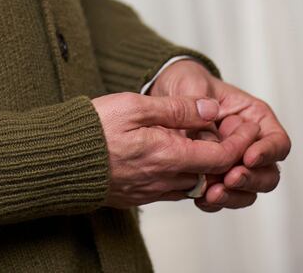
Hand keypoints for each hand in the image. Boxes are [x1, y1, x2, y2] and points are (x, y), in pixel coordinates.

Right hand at [89, 93, 259, 208]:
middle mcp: (165, 180)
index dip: (239, 142)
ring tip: (201, 143)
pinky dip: (182, 175)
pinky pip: (172, 190)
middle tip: (228, 133)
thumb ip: (176, 108)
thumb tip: (211, 109)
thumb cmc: (91, 129)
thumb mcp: (134, 106)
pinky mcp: (138, 197)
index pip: (222, 156)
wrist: (57, 160)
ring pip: (193, 183)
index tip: (245, 126)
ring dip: (203, 167)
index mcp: (169, 155)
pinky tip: (172, 157)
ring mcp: (152, 191)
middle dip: (225, 155)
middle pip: (211, 173)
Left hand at [148, 60, 291, 211]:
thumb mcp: (193, 87)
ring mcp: (234, 164)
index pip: (278, 142)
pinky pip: (224, 196)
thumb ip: (203, 113)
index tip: (248, 157)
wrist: (164, 91)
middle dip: (251, 179)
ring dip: (235, 195)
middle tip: (230, 178)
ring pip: (250, 190)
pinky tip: (201, 198)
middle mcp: (250, 145)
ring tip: (213, 193)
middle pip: (269, 173)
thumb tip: (211, 141)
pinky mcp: (215, 177)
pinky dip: (216, 201)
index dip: (268, 152)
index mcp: (254, 119)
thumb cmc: (186, 83)